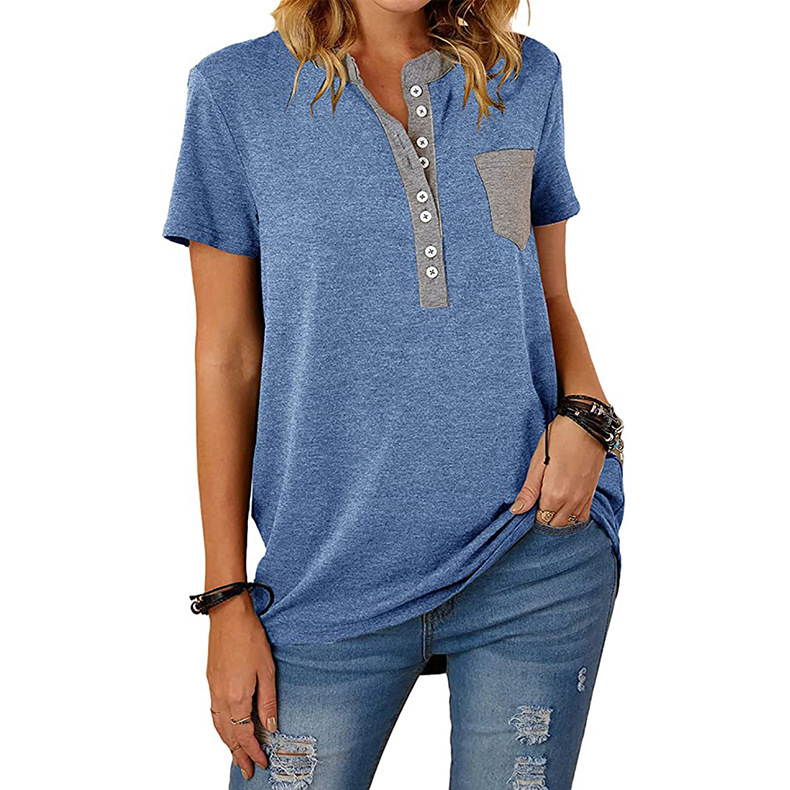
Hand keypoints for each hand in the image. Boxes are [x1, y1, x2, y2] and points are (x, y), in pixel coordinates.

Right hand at [206, 592, 276, 780]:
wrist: (228, 616)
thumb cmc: (250, 638)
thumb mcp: (267, 670)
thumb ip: (268, 702)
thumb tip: (270, 728)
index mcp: (236, 698)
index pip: (244, 735)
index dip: (253, 752)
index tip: (261, 763)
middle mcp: (221, 698)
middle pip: (228, 736)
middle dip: (238, 755)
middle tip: (247, 770)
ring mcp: (213, 690)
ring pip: (218, 727)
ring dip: (227, 744)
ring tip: (237, 756)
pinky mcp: (211, 681)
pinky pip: (214, 714)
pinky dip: (221, 728)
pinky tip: (226, 729)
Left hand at [510, 415, 605, 525]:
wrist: (586, 425)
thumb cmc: (558, 439)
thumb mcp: (537, 463)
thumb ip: (529, 491)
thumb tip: (517, 511)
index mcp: (554, 495)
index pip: (540, 520)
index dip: (531, 516)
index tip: (527, 508)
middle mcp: (571, 501)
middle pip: (554, 525)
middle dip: (544, 520)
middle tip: (536, 507)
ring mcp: (583, 498)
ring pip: (569, 523)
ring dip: (558, 520)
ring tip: (549, 508)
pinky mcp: (592, 492)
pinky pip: (582, 515)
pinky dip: (572, 517)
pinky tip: (564, 509)